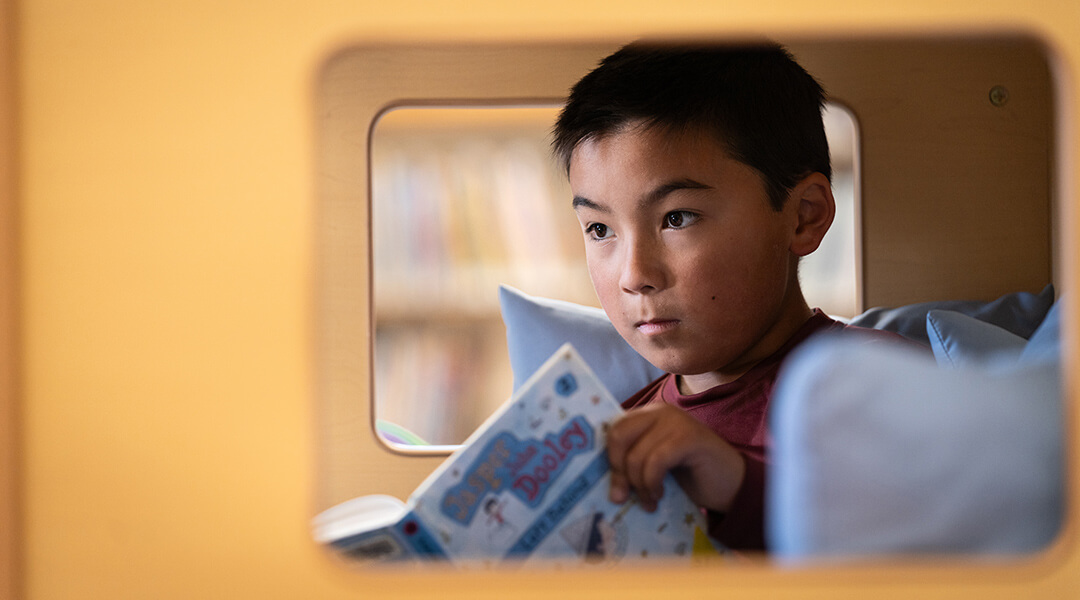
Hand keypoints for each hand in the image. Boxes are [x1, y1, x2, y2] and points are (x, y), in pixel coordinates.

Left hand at [605, 403, 745, 512]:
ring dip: (639, 485)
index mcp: (647, 415)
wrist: (731, 483)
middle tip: (623, 497)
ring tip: (649, 501)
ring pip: (637, 455)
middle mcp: (660, 411)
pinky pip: (656, 461)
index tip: (613, 488)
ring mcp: (676, 421)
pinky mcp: (690, 437)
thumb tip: (602, 479)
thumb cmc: (690, 475)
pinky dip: (653, 483)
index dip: (608, 460)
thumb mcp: (654, 464)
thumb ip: (632, 460)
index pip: (614, 430)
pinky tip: (659, 494)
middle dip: (619, 471)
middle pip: (619, 437)